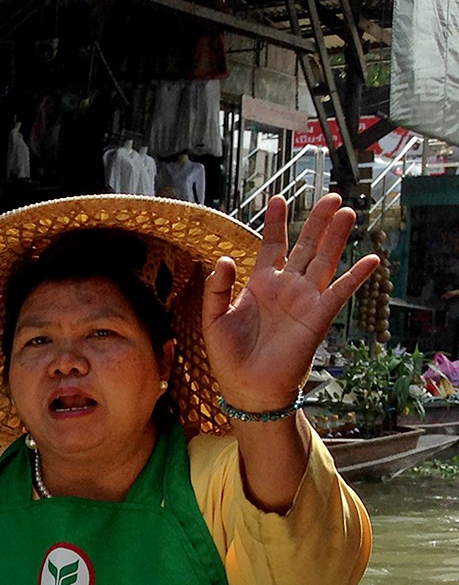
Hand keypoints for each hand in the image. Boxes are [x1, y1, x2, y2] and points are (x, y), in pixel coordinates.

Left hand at [203, 194, 381, 412]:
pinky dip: (356, 276)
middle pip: (305, 246)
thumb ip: (216, 288)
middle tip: (331, 196)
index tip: (277, 198)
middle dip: (316, 221)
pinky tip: (371, 258)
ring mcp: (304, 300)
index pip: (271, 246)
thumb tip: (224, 259)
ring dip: (336, 237)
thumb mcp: (213, 319)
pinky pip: (340, 292)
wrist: (247, 387)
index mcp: (260, 284)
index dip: (275, 223)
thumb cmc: (228, 356)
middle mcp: (285, 287)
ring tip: (346, 212)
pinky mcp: (318, 317)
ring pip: (323, 261)